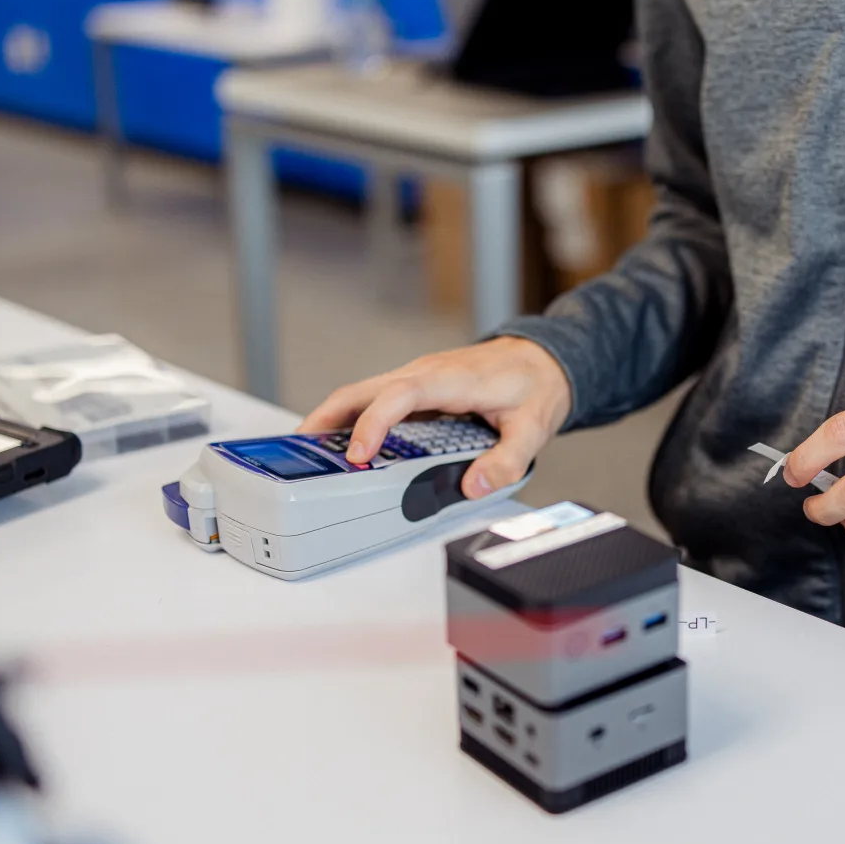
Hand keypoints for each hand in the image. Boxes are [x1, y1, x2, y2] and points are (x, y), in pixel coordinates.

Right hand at [299, 337, 571, 498]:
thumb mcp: (533, 428)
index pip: (400, 395)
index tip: (359, 454)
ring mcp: (418, 378)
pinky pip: (377, 399)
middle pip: (364, 389)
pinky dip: (354, 418)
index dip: (374, 422)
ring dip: (334, 418)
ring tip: (309, 452)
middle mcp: (426, 373)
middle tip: (301, 451)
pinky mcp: (417, 386)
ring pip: (364, 392)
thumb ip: (507, 460)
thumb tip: (474, 485)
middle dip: (328, 417)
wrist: (543, 358)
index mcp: (450, 380)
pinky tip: (344, 443)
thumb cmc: (535, 386)